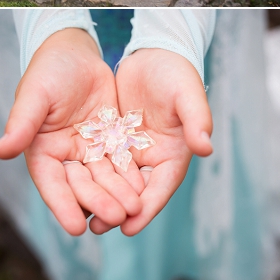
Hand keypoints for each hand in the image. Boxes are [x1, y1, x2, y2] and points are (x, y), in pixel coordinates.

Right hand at [0, 28, 144, 235]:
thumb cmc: (49, 69)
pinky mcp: (110, 141)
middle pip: (81, 185)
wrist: (76, 50)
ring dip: (117, 195)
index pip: (51, 182)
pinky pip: (121, 163)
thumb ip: (21, 123)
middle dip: (98, 202)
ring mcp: (89, 149)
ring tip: (133, 209)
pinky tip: (144, 191)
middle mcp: (65, 155)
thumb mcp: (36, 94)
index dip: (62, 204)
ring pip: (104, 179)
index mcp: (41, 148)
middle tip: (116, 216)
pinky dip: (131, 178)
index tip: (76, 227)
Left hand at [91, 48, 212, 235]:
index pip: (160, 188)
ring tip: (83, 215)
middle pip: (134, 190)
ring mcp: (132, 147)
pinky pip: (101, 157)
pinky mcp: (114, 135)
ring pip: (115, 178)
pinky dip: (91, 172)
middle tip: (97, 227)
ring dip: (101, 195)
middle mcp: (152, 156)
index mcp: (174, 154)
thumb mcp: (187, 94)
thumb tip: (205, 147)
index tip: (129, 226)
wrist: (155, 52)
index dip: (146, 208)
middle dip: (117, 209)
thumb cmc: (177, 73)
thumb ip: (197, 119)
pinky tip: (73, 183)